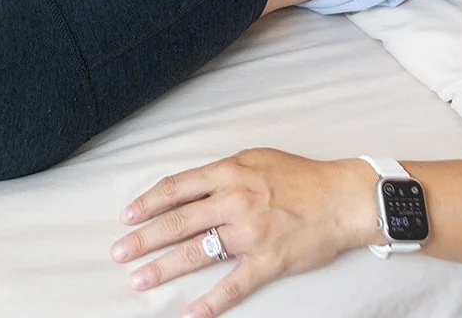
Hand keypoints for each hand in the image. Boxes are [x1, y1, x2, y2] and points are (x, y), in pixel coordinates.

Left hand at [111, 149, 377, 315]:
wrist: (342, 198)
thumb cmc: (299, 176)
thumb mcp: (254, 159)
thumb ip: (222, 174)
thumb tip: (190, 187)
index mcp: (229, 172)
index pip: (177, 188)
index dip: (148, 202)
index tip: (127, 216)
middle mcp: (234, 200)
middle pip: (179, 221)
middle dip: (145, 237)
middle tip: (119, 251)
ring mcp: (250, 233)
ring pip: (197, 252)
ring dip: (165, 267)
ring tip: (139, 279)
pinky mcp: (268, 261)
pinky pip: (233, 285)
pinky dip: (210, 303)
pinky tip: (190, 314)